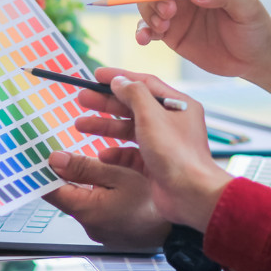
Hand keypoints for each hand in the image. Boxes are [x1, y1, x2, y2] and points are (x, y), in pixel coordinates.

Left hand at [43, 152, 169, 248]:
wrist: (181, 231)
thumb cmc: (156, 204)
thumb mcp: (120, 176)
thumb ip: (84, 167)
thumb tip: (55, 160)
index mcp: (86, 210)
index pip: (49, 191)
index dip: (41, 174)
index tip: (38, 159)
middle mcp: (89, 224)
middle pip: (68, 194)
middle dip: (72, 174)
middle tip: (78, 157)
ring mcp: (100, 230)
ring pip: (86, 199)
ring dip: (92, 182)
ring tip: (109, 167)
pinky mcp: (111, 232)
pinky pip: (100, 208)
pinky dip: (105, 194)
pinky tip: (120, 182)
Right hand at [74, 67, 232, 232]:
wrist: (190, 195)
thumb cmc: (176, 154)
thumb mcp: (151, 115)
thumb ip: (133, 93)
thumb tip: (119, 80)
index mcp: (178, 105)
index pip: (144, 83)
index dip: (119, 78)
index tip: (96, 75)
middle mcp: (172, 123)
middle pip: (133, 106)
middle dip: (106, 103)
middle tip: (82, 99)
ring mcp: (163, 145)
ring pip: (129, 130)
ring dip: (105, 127)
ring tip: (80, 125)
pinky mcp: (155, 165)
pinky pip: (131, 154)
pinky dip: (115, 153)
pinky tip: (102, 154)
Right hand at [135, 0, 270, 78]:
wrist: (251, 59)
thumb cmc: (255, 28)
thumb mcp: (248, 9)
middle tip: (168, 13)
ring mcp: (175, 9)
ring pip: (146, 0)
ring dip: (148, 12)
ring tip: (163, 28)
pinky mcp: (168, 30)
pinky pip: (145, 26)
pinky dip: (141, 31)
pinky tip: (145, 39)